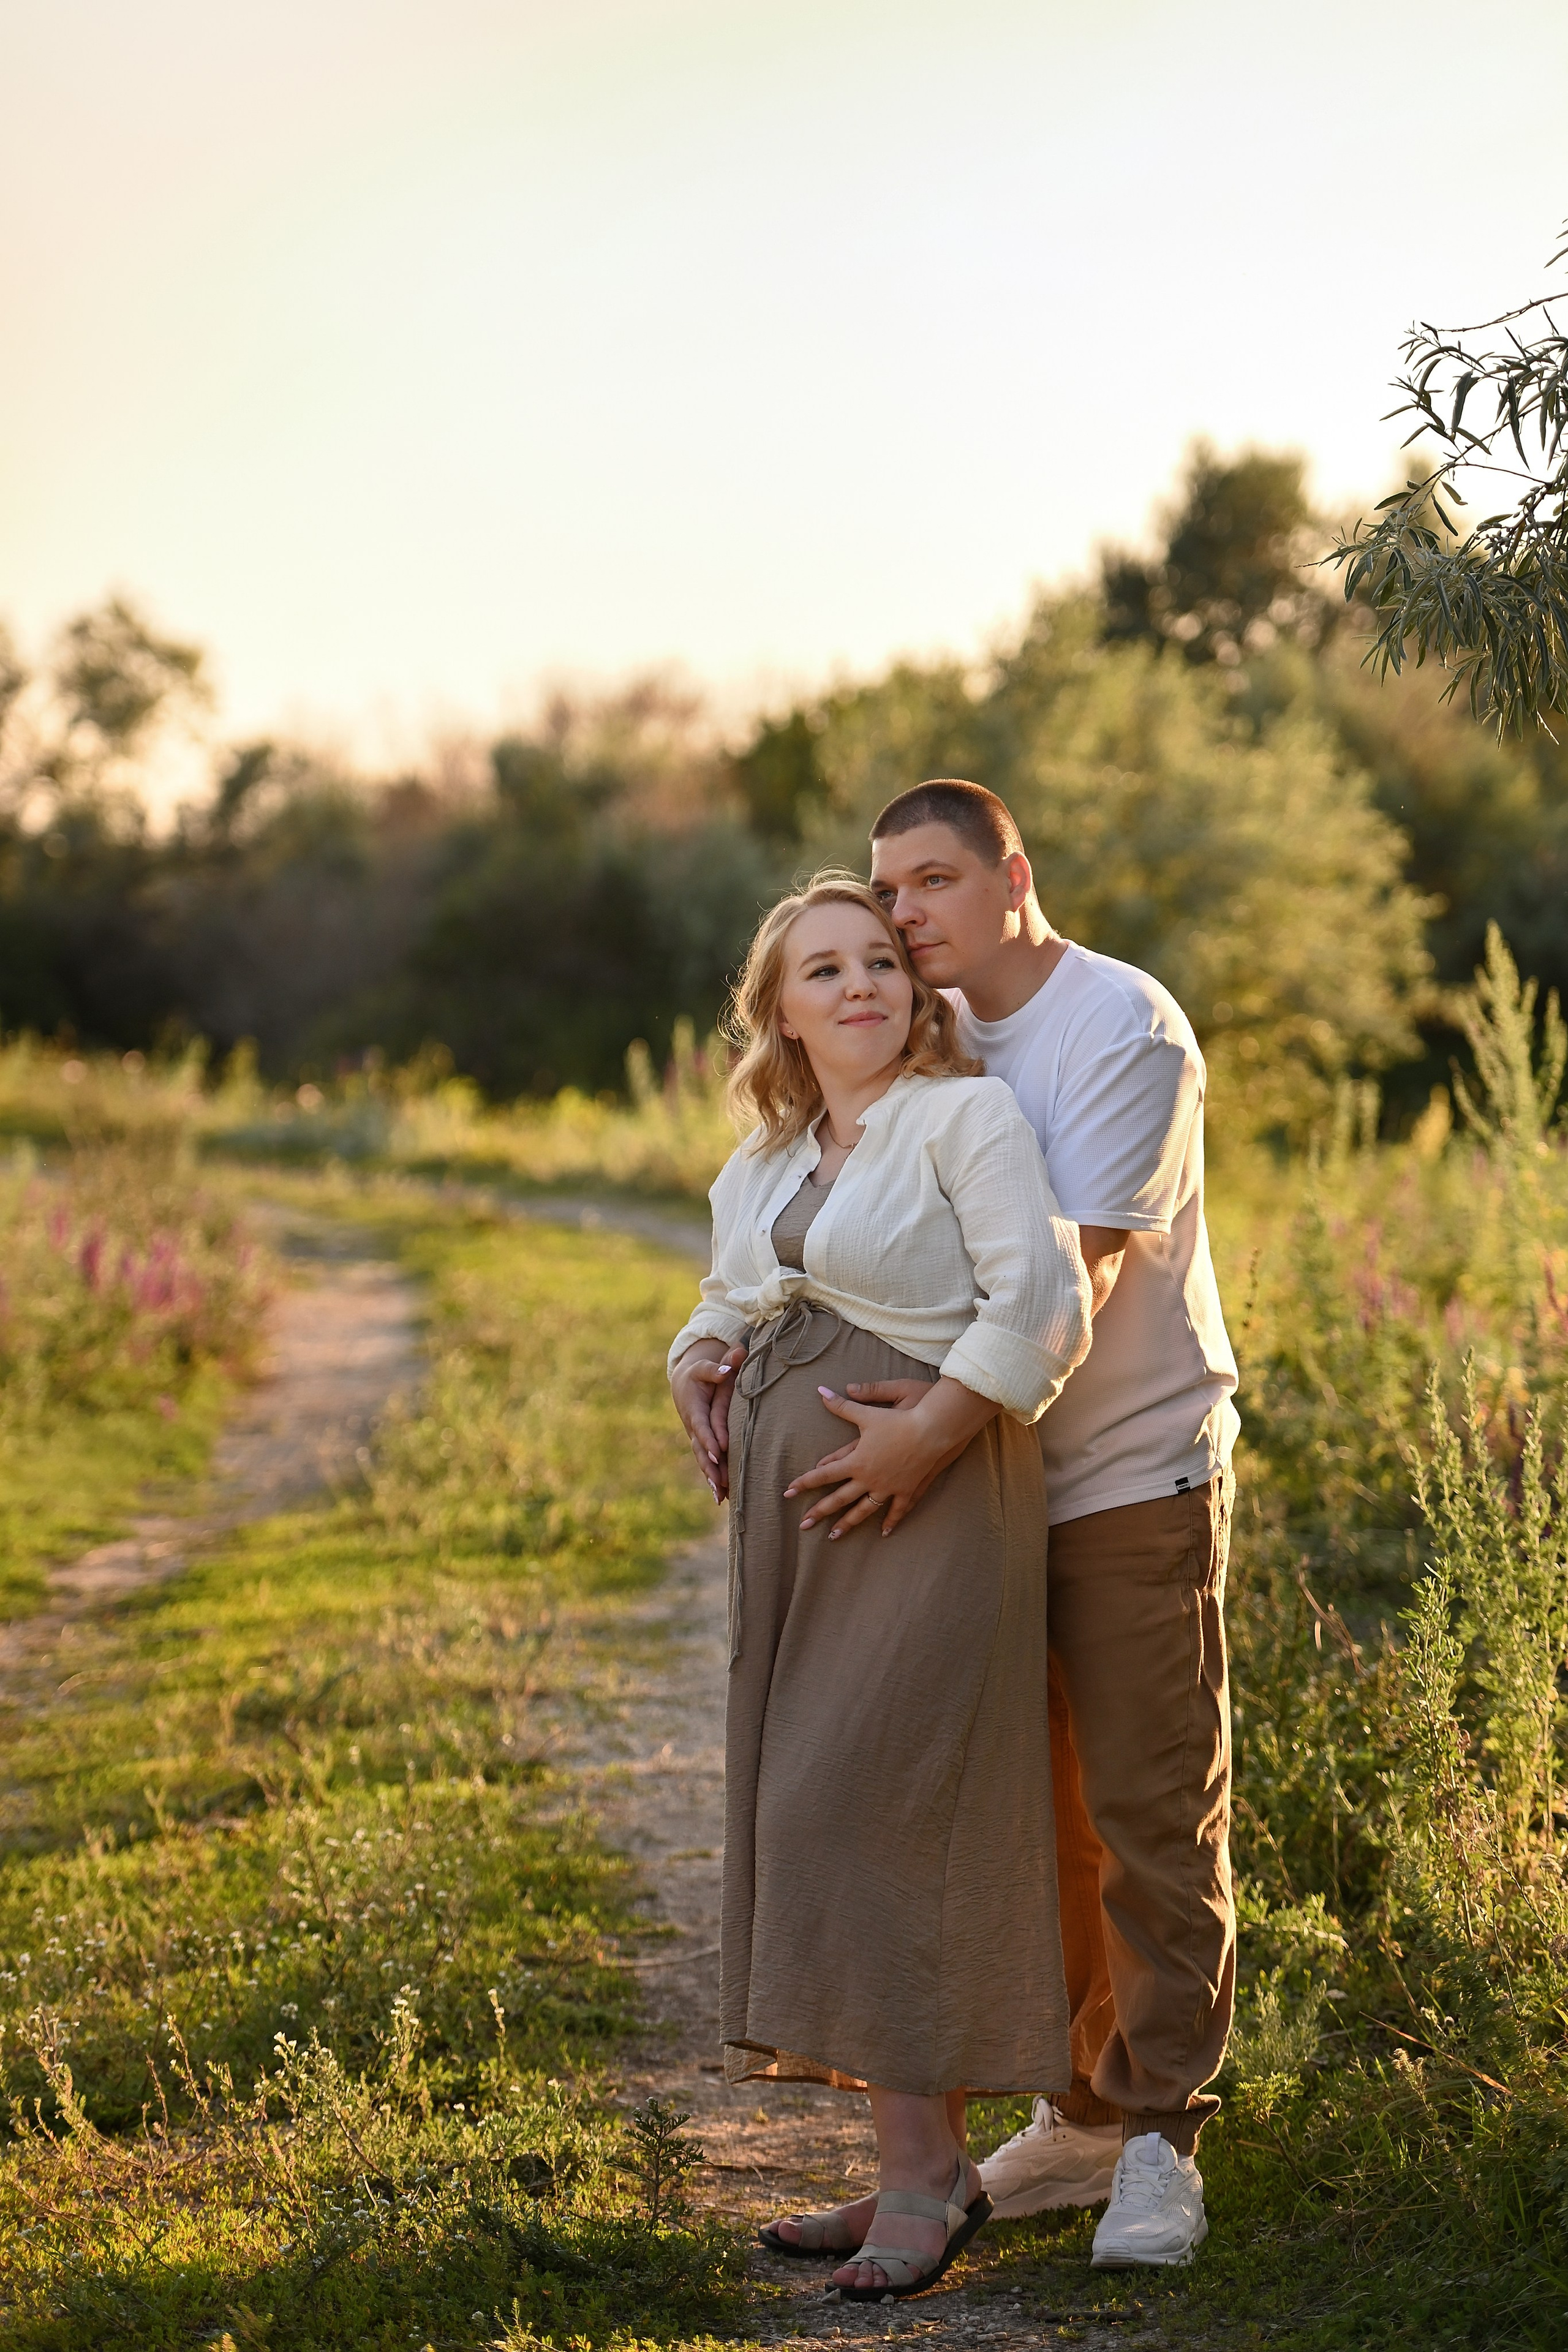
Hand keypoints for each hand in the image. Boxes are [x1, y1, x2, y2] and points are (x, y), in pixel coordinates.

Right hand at [670, 1342, 745, 1501]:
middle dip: (709, 1467)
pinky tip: (722, 1498)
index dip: (708, 1439)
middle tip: (720, 1482)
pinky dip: (713, 1481)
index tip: (717, 1452)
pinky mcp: (702, 1445)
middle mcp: (694, 1427)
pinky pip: (707, 1465)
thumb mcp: (705, 1367)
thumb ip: (718, 1366)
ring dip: (711, 1479)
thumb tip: (731, 1363)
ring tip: (721, 1497)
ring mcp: (697, 1438)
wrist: (684, 1384)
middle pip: (700, 1450)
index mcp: (694, 1409)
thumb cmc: (699, 1374)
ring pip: (703, 1461)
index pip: (702, 1426)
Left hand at [783, 1375, 999, 1537]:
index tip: (789, 1493)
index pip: (824, 1474)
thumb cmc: (901, 1419)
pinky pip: (897, 1510)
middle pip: (840, 1498)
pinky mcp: (907, 1490)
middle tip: (804, 1525)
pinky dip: (890, 1521)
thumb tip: (820, 1391)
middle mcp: (869, 1478)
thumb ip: (843, 1405)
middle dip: (820, 1512)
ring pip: (864, 1510)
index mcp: (857, 1461)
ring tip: (834, 1536)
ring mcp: (888, 1488)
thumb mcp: (868, 1411)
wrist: (934, 1431)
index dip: (805, 1482)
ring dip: (848, 1523)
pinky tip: (884, 1533)